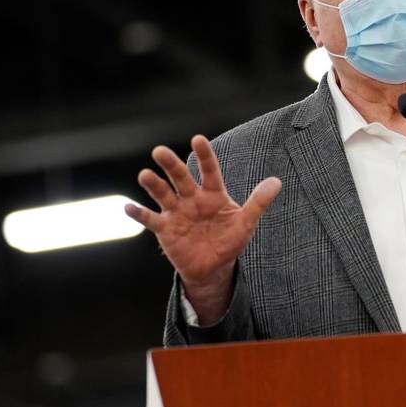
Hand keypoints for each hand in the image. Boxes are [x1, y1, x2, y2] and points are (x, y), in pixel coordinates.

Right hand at [124, 135, 281, 315]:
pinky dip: (139, 214)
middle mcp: (192, 198)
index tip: (198, 139)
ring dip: (153, 185)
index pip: (209, 170)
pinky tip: (129, 207)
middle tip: (159, 151)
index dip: (204, 155)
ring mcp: (176, 212)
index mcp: (212, 193)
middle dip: (171, 164)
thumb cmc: (229, 240)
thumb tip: (277, 181)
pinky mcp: (165, 229)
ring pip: (163, 194)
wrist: (213, 267)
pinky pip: (150, 220)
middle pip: (180, 177)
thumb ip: (258, 202)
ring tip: (144, 175)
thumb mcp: (246, 223)